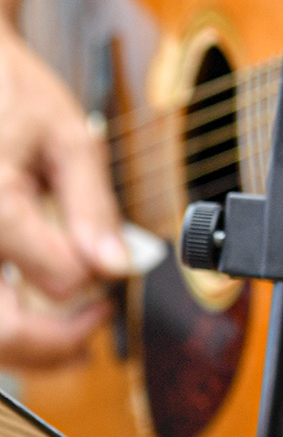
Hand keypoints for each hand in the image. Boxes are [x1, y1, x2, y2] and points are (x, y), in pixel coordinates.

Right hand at [0, 22, 128, 367]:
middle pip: (3, 332)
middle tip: (95, 325)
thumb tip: (118, 267)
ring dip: (27, 342)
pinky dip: (4, 321)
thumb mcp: (68, 137)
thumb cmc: (10, 93)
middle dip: (57, 343)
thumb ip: (92, 207)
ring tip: (67, 331)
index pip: (58, 279)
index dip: (98, 286)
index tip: (116, 273)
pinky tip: (31, 309)